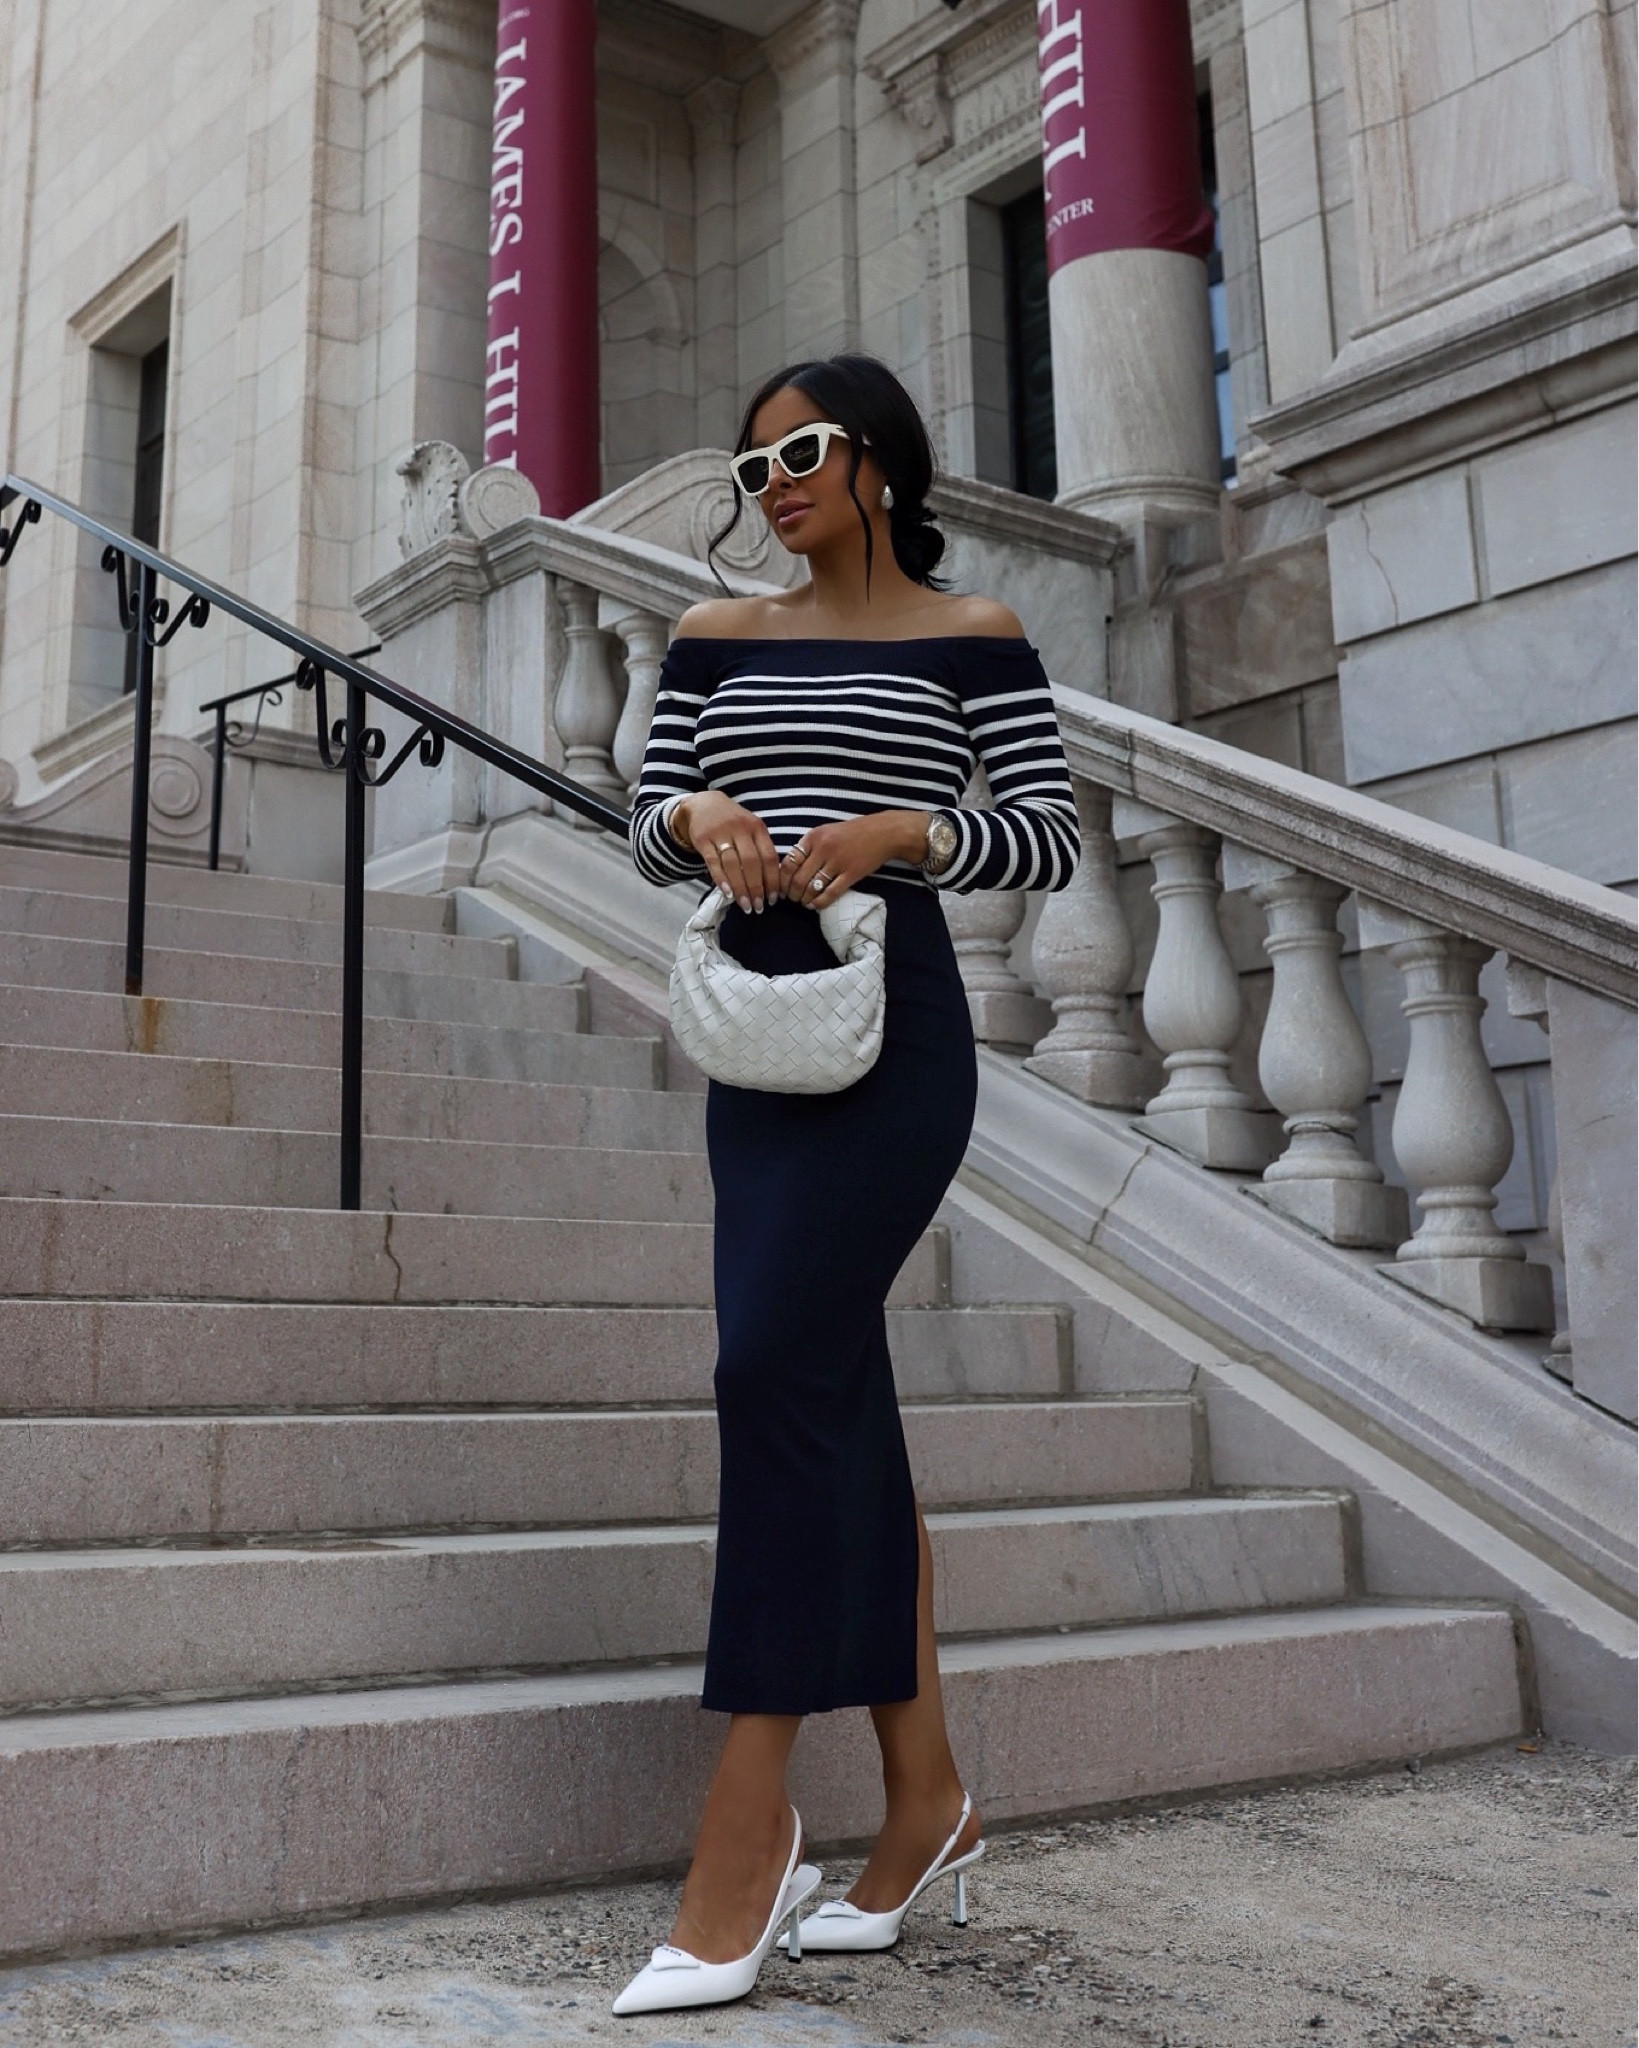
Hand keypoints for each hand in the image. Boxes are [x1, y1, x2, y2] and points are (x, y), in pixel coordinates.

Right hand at [673, 791, 781, 912]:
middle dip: (757, 888)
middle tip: (759, 907)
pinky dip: (721, 879)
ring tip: (745, 906)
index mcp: (757, 827)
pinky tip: (728, 894)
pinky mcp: (703, 838)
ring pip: (733, 864)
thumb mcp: (751, 829)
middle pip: (752, 863)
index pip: (769, 856)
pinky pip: (713, 862)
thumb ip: (761, 849)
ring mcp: (721, 832)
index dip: (773, 880)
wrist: (703, 804)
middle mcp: (741, 828)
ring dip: (740, 888)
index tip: (774, 899)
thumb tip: (773, 883)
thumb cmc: (733, 822)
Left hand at [778, 811, 929, 905]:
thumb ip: (808, 847)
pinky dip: (819, 903)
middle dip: (792, 894)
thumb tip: (789, 869)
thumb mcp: (826, 831)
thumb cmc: (853, 833)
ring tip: (804, 902)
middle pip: (798, 879)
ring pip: (812, 888)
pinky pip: (830, 894)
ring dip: (804, 899)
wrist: (883, 832)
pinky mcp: (851, 874)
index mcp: (813, 836)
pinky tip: (816, 905)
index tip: (782, 888)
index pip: (788, 862)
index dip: (782, 880)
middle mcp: (823, 848)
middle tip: (792, 899)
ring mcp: (838, 862)